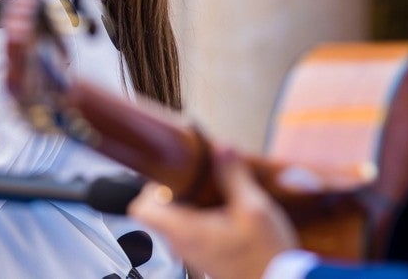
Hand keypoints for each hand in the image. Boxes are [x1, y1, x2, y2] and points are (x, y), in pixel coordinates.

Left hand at [128, 147, 298, 278]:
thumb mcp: (254, 209)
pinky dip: (201, 215)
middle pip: (158, 209)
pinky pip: (190, 230)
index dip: (152, 184)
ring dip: (190, 201)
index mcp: (185, 231)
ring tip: (216, 190)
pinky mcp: (204, 255)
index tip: (173, 172)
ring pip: (174, 219)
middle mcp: (182, 244)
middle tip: (200, 176)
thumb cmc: (266, 256)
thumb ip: (234, 176)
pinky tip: (226, 209)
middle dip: (176, 188)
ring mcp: (192, 252)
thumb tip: (223, 149)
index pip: (141, 208)